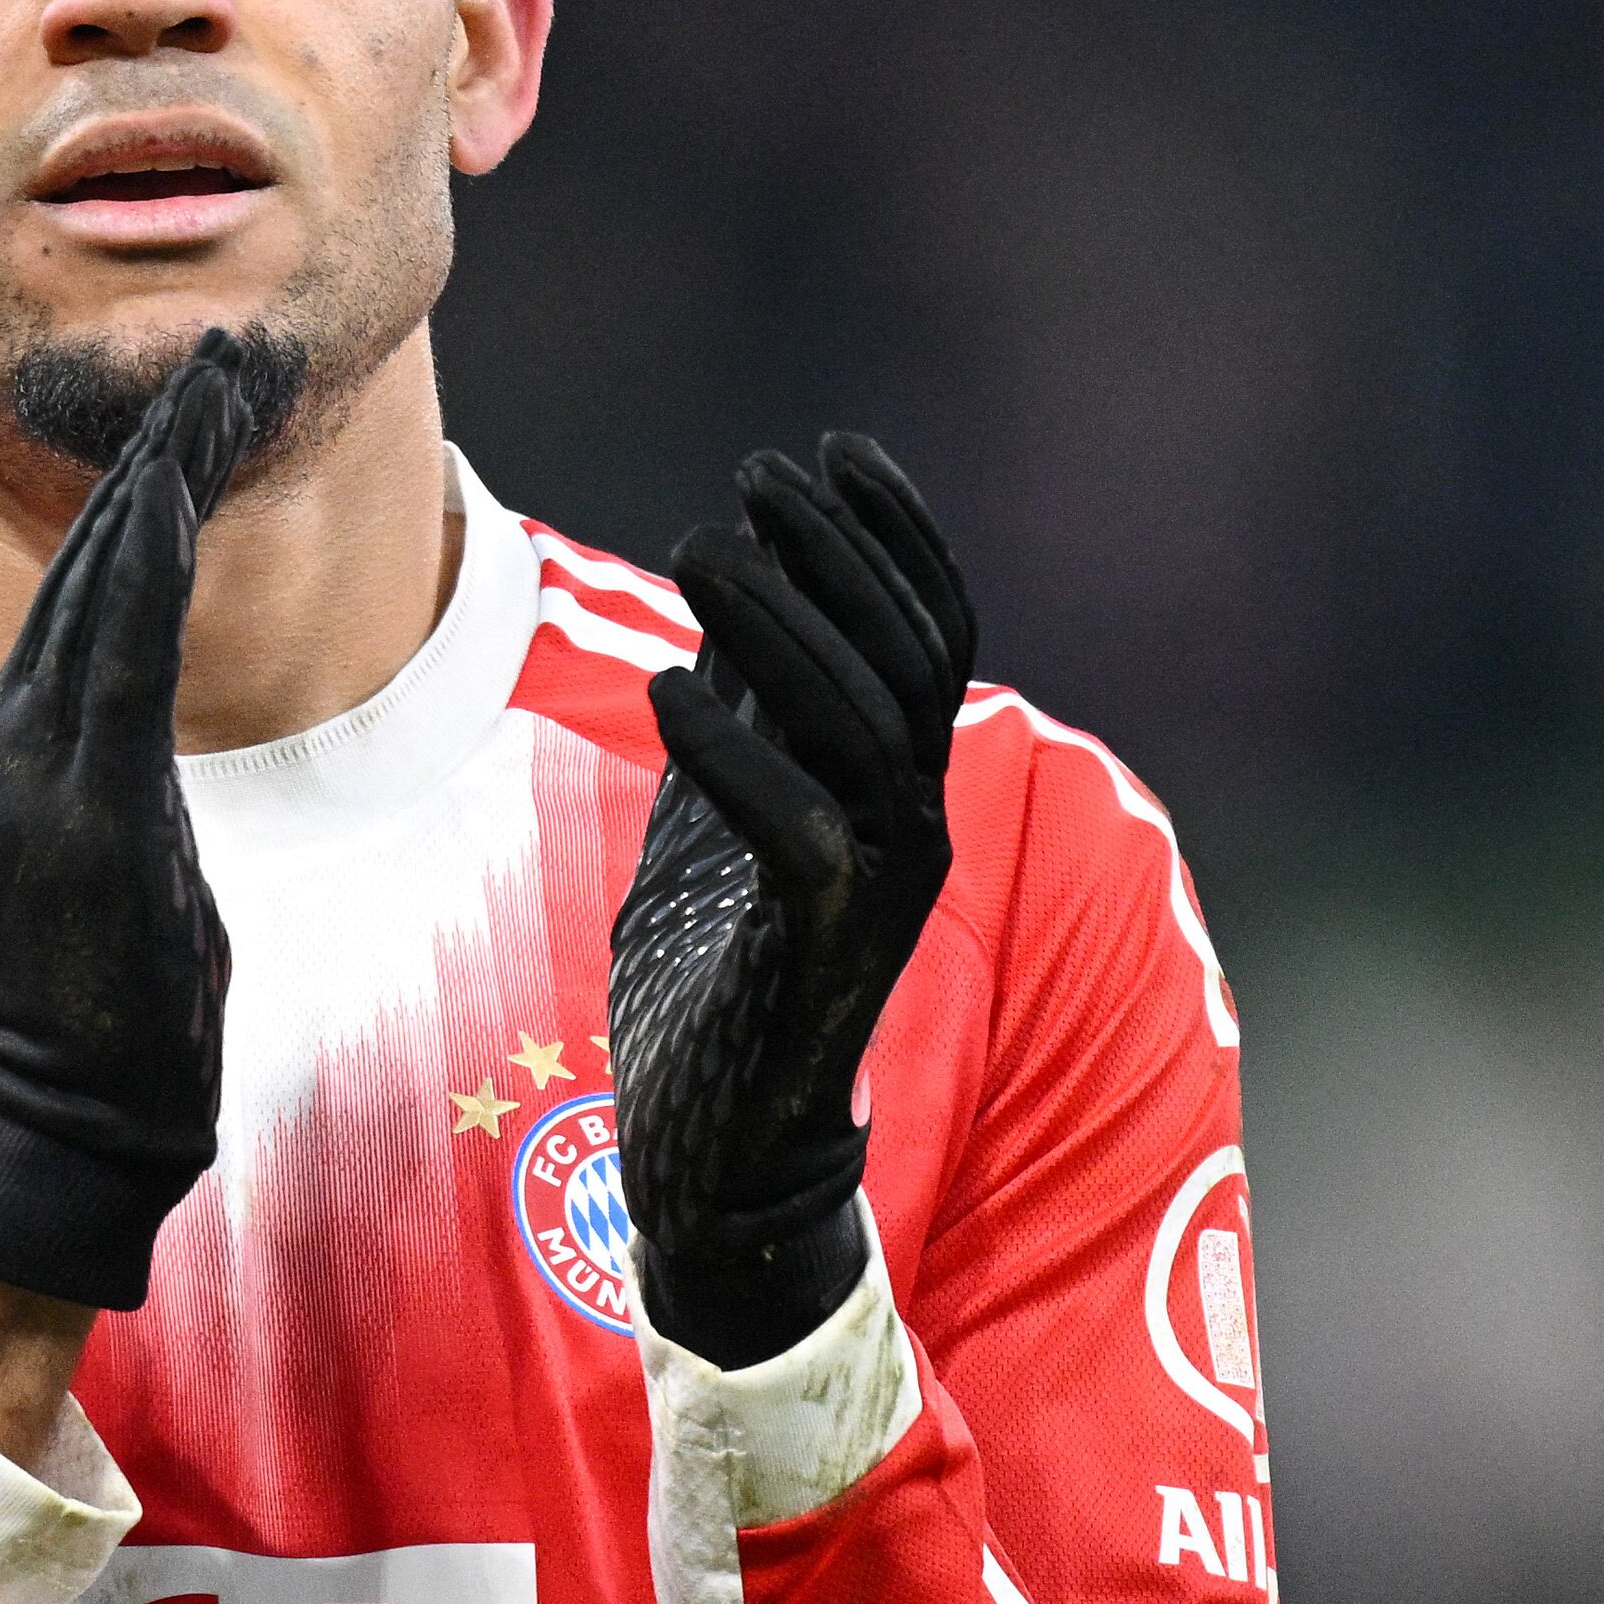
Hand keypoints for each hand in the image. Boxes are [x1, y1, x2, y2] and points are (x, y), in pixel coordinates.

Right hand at [0, 331, 276, 1312]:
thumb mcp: (112, 867)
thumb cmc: (118, 1012)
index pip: (72, 601)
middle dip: (155, 451)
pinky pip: (118, 656)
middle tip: (216, 354)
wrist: (85, 1121)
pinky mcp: (75, 803)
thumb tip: (134, 717)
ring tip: (215, 383)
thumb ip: (108, 775)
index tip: (185, 410)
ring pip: (99, 590)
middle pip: (82, 569)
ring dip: (162, 475)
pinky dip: (146, 561)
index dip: (130, 495)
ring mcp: (25, 774)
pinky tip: (174, 486)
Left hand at [608, 436, 977, 1364]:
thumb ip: (741, 711)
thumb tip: (729, 586)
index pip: (932, 631)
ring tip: (705, 550)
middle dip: (836, 555)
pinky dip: (737, 758)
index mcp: (903, 786)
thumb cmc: (714, 984)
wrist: (711, 1155)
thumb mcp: (716, 814)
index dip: (894, 534)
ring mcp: (880, 896)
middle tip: (757, 480)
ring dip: (782, 629)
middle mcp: (917, 829)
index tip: (830, 448)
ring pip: (862, 731)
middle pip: (906, 660)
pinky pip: (800, 836)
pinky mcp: (820, 957)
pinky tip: (671, 694)